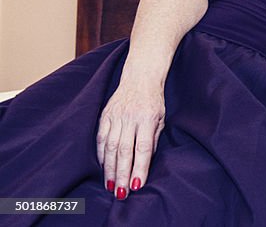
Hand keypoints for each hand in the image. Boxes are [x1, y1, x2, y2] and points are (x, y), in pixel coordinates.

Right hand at [96, 79, 165, 199]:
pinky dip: (102, 155)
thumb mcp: (160, 118)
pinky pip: (101, 139)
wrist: (140, 77)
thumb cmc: (154, 101)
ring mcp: (115, 116)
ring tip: (111, 186)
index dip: (139, 168)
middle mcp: (130, 117)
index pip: (142, 148)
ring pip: (110, 147)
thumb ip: (152, 140)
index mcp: (147, 118)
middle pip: (124, 150)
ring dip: (110, 169)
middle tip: (120, 193)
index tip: (136, 185)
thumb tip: (144, 163)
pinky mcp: (104, 115)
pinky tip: (104, 168)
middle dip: (122, 174)